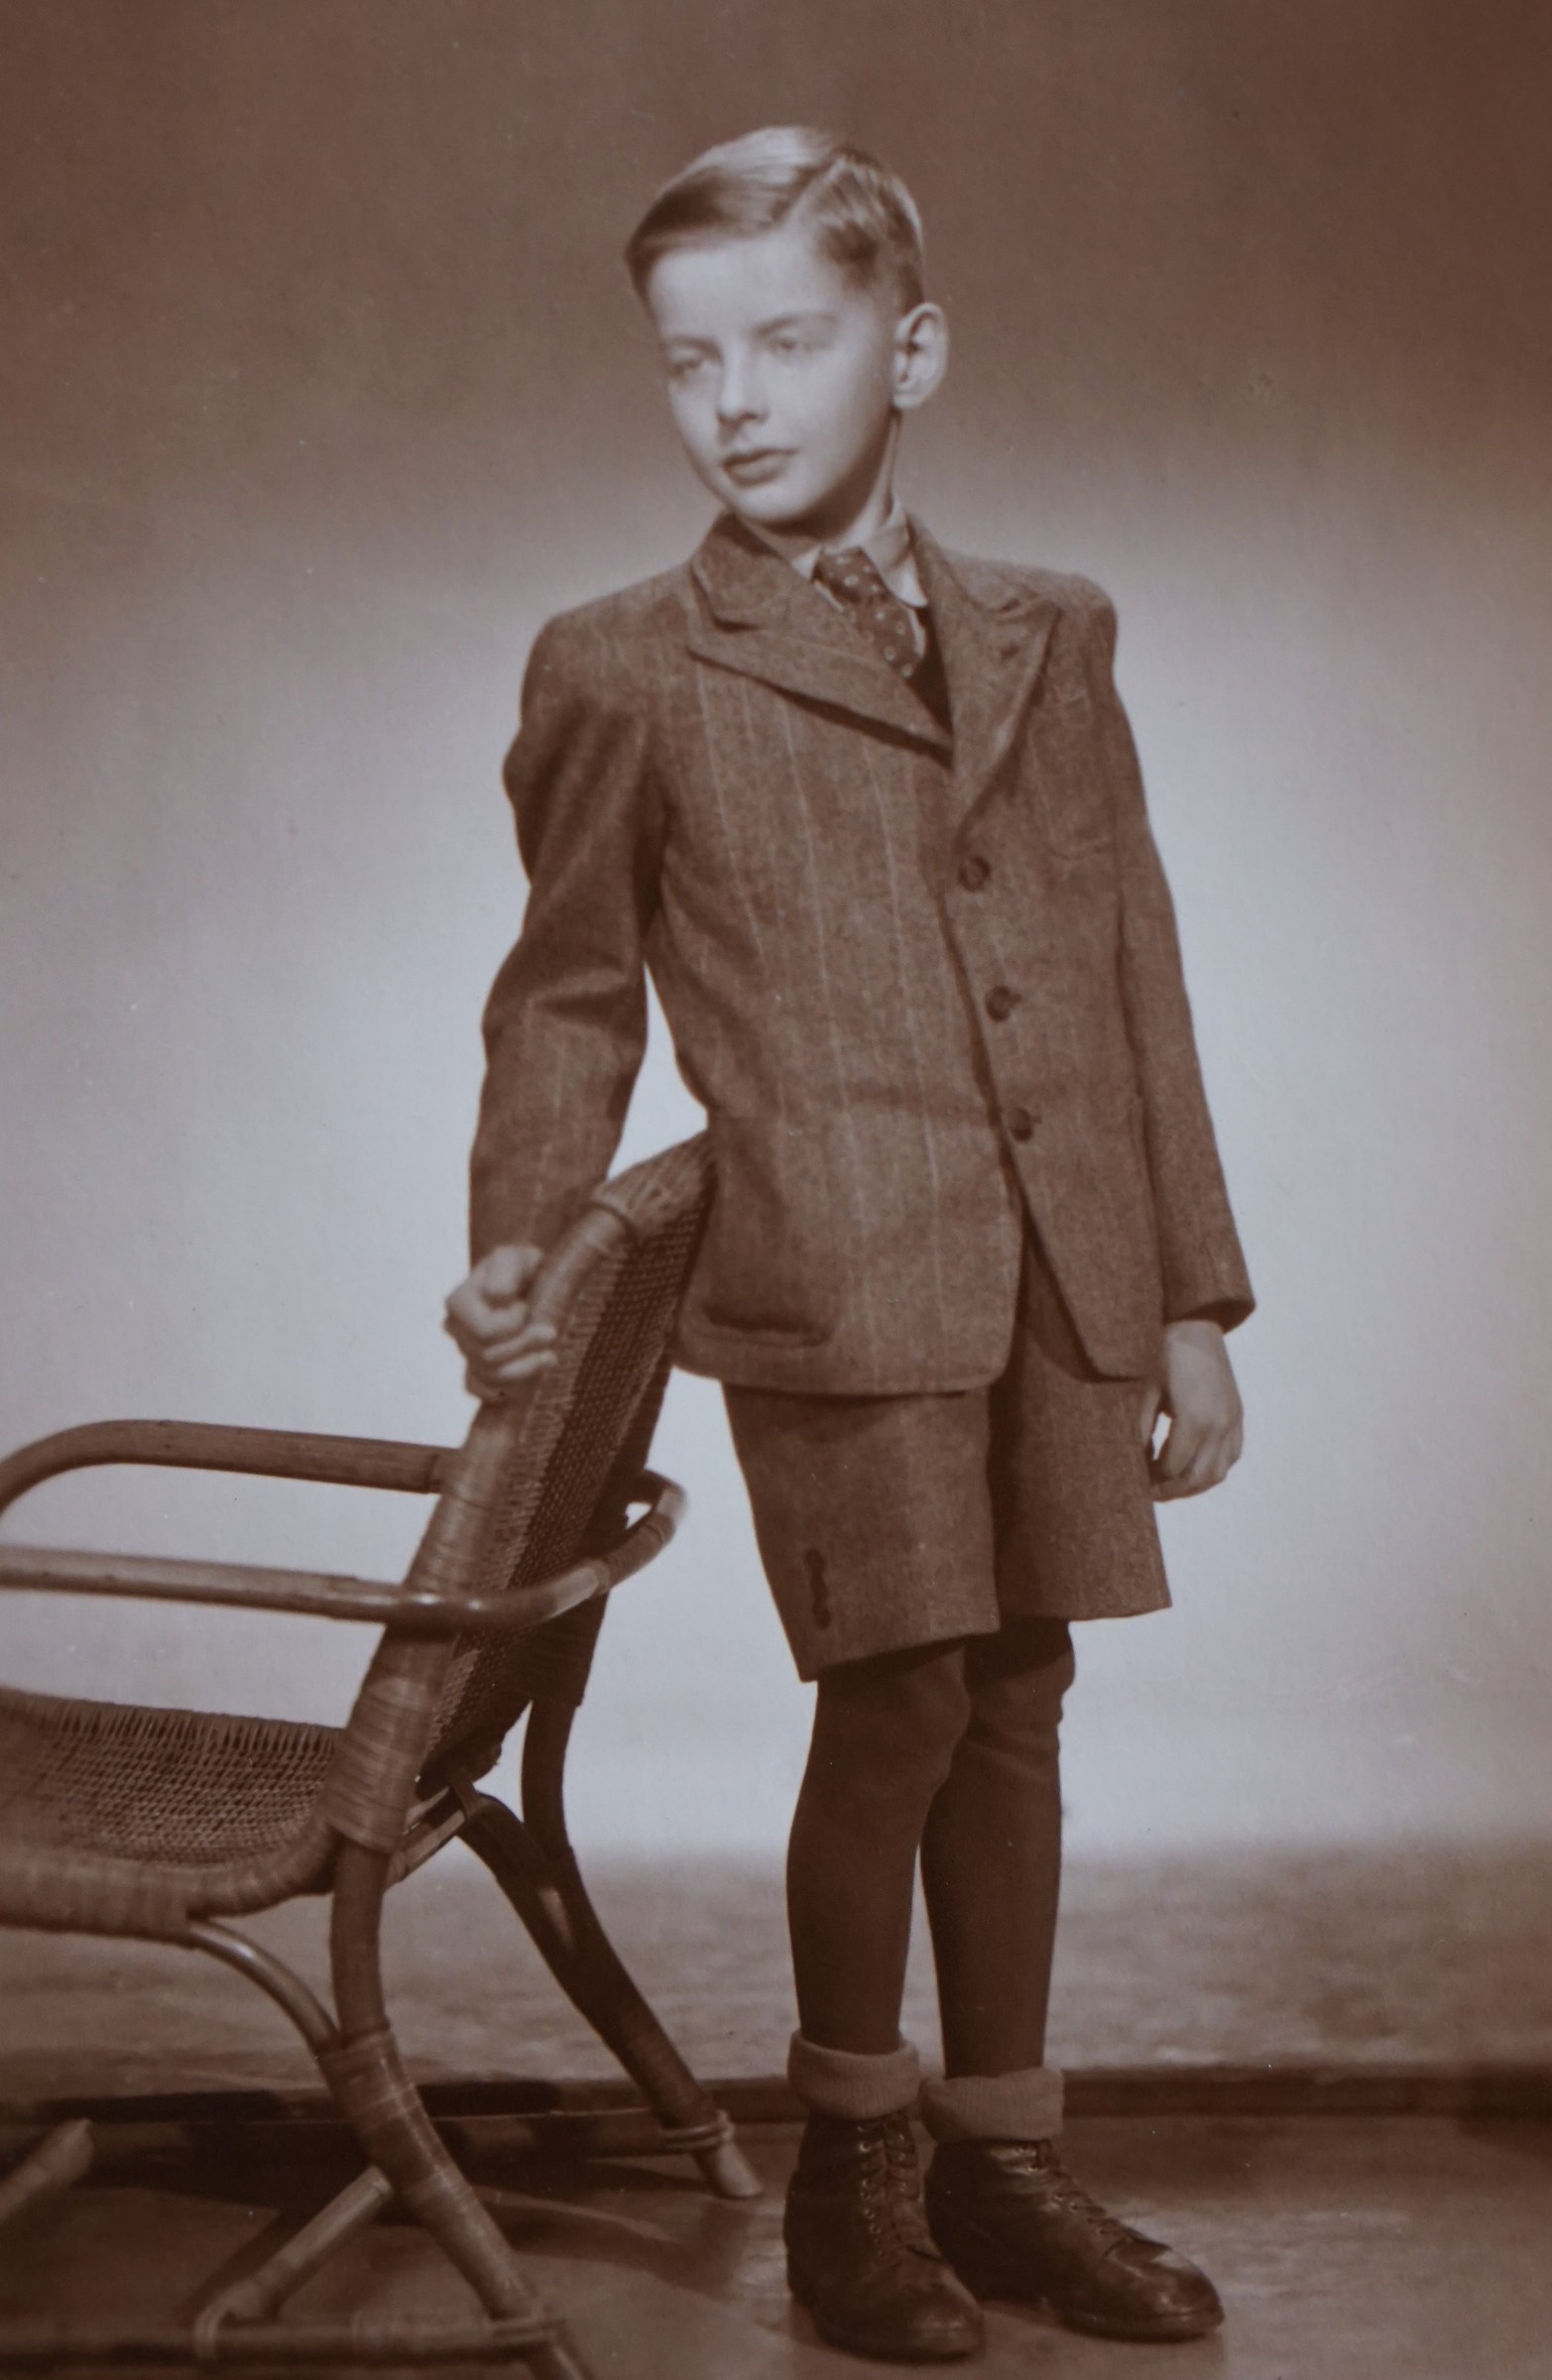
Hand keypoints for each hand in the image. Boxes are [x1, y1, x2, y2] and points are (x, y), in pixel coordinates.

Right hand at [443, 1244, 557, 1400]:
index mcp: (458, 1302)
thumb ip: (506, 1272)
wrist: (525, 1279)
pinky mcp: (478, 1368)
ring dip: (524, 1369)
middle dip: (524, 1346)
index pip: (484, 1332)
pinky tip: (525, 1384)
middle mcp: (457, 1330)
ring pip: (489, 1377)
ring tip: (549, 1357)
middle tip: (550, 1331)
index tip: (526, 1307)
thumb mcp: (515, 1257)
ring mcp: (466, 1351)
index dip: (511, 1325)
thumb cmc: (520, 1266)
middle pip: (488, 1357)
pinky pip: (480, 1390)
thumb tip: (497, 1297)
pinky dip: (500, 1391)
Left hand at [1140, 1319, 1243, 1500]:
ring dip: (1192, 1485)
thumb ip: (1138, 1429)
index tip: (1134, 1479)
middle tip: (1148, 1490)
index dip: (1150, 1479)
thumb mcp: (1143, 1390)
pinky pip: (1231, 1457)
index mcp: (1195, 1419)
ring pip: (1217, 1474)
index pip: (1171, 1468)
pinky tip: (1190, 1466)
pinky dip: (1212, 1469)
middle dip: (1170, 1490)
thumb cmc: (1162, 1353)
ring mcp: (1232, 1422)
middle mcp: (1219, 1425)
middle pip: (1195, 1478)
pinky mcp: (1237, 1416)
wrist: (1195, 1324)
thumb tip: (1132, 1461)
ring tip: (1167, 1484)